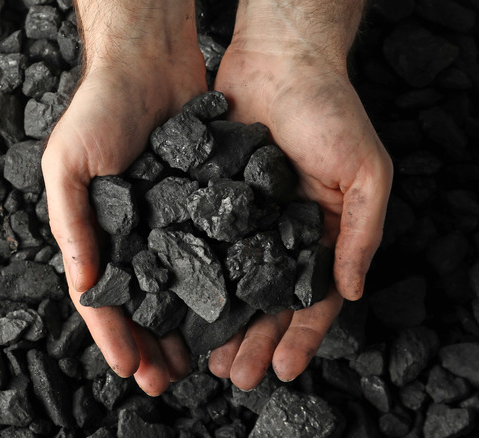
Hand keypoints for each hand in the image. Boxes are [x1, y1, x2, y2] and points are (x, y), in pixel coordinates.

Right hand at [41, 1, 206, 394]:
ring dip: (184, 326)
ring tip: (199, 362)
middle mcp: (129, 232)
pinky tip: (228, 310)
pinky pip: (208, 252)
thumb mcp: (67, 164)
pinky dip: (215, 284)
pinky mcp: (201, 203)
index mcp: (93, 230)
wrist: (148, 58)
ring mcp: (166, 221)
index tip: (133, 370)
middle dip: (151, 344)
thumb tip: (82, 284)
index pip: (100, 295)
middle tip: (168, 381)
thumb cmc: (97, 108)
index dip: (113, 335)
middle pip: (140, 301)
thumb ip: (71, 222)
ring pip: (177, 286)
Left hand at [207, 0, 393, 389]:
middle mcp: (277, 235)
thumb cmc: (331, 110)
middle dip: (252, 341)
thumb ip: (361, 232)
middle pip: (264, 303)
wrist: (279, 59)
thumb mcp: (365, 172)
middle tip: (234, 375)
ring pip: (227, 284)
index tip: (282, 368)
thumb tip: (351, 292)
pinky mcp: (205, 201)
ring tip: (204, 357)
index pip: (311, 299)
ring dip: (219, 324)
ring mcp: (239, 222)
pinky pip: (196, 246)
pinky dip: (188, 279)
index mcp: (318, 235)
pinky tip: (176, 305)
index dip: (301, 337)